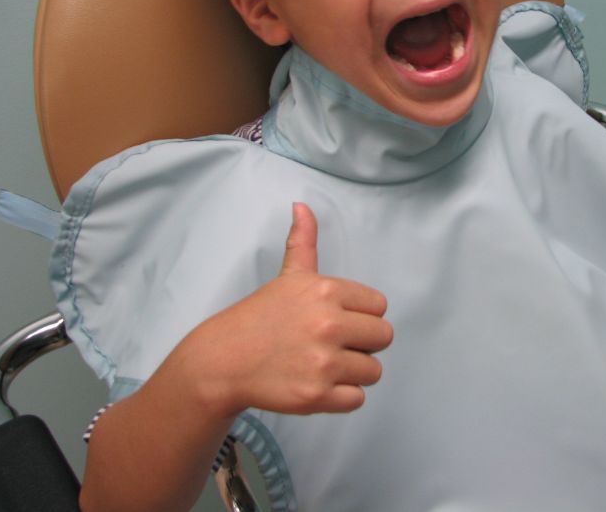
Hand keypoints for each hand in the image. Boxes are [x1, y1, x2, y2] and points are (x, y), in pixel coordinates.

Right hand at [184, 202, 393, 417]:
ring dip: (352, 372)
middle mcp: (328, 325)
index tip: (336, 319)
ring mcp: (323, 363)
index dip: (360, 315)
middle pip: (383, 338)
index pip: (379, 307)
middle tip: (332, 344)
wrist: (223, 361)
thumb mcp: (287, 276)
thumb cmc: (260, 317)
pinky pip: (357, 400)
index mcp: (327, 291)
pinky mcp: (317, 397)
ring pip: (373, 371)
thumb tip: (302, 205)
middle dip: (362, 344)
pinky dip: (341, 397)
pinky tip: (318, 384)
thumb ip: (304, 241)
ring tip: (322, 364)